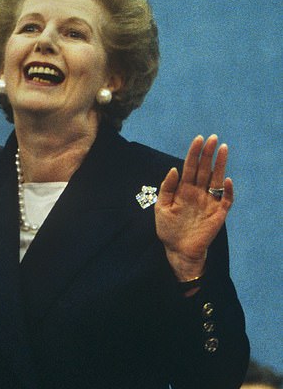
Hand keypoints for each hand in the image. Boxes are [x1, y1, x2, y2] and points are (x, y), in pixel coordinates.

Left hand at [155, 135, 233, 279]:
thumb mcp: (161, 207)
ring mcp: (209, 202)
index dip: (194, 153)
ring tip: (223, 148)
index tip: (198, 139)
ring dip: (220, 164)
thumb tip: (174, 169)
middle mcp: (198, 192)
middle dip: (208, 153)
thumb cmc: (168, 230)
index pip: (190, 167)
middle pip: (204, 169)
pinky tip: (225, 179)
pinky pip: (226, 199)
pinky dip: (227, 190)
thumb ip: (166, 188)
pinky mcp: (218, 213)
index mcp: (184, 190)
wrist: (178, 250)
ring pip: (216, 179)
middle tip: (213, 138)